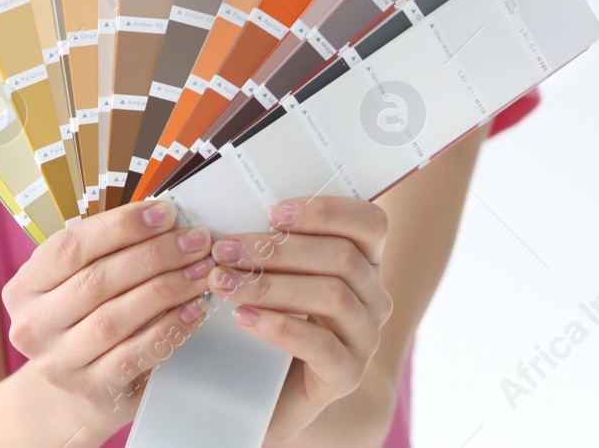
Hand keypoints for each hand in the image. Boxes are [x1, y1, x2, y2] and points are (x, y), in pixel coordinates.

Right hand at [2, 199, 214, 428]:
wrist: (78, 388)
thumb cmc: (85, 318)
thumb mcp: (80, 280)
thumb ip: (112, 249)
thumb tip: (164, 218)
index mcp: (25, 287)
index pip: (72, 246)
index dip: (121, 226)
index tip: (165, 214)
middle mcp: (33, 325)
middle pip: (97, 280)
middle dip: (155, 255)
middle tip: (195, 241)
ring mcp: (58, 361)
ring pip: (115, 318)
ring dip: (166, 289)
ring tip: (200, 272)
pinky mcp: (91, 389)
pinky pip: (134, 355)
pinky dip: (168, 329)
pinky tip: (192, 311)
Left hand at [206, 196, 392, 440]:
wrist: (274, 393)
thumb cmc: (272, 319)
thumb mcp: (279, 273)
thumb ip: (273, 241)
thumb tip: (233, 205)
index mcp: (366, 263)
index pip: (371, 223)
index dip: (327, 212)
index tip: (274, 212)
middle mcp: (375, 298)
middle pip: (342, 258)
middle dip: (278, 248)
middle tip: (225, 249)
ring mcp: (366, 338)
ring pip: (332, 297)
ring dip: (271, 284)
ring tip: (224, 282)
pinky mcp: (347, 374)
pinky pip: (321, 345)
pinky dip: (278, 327)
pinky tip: (243, 318)